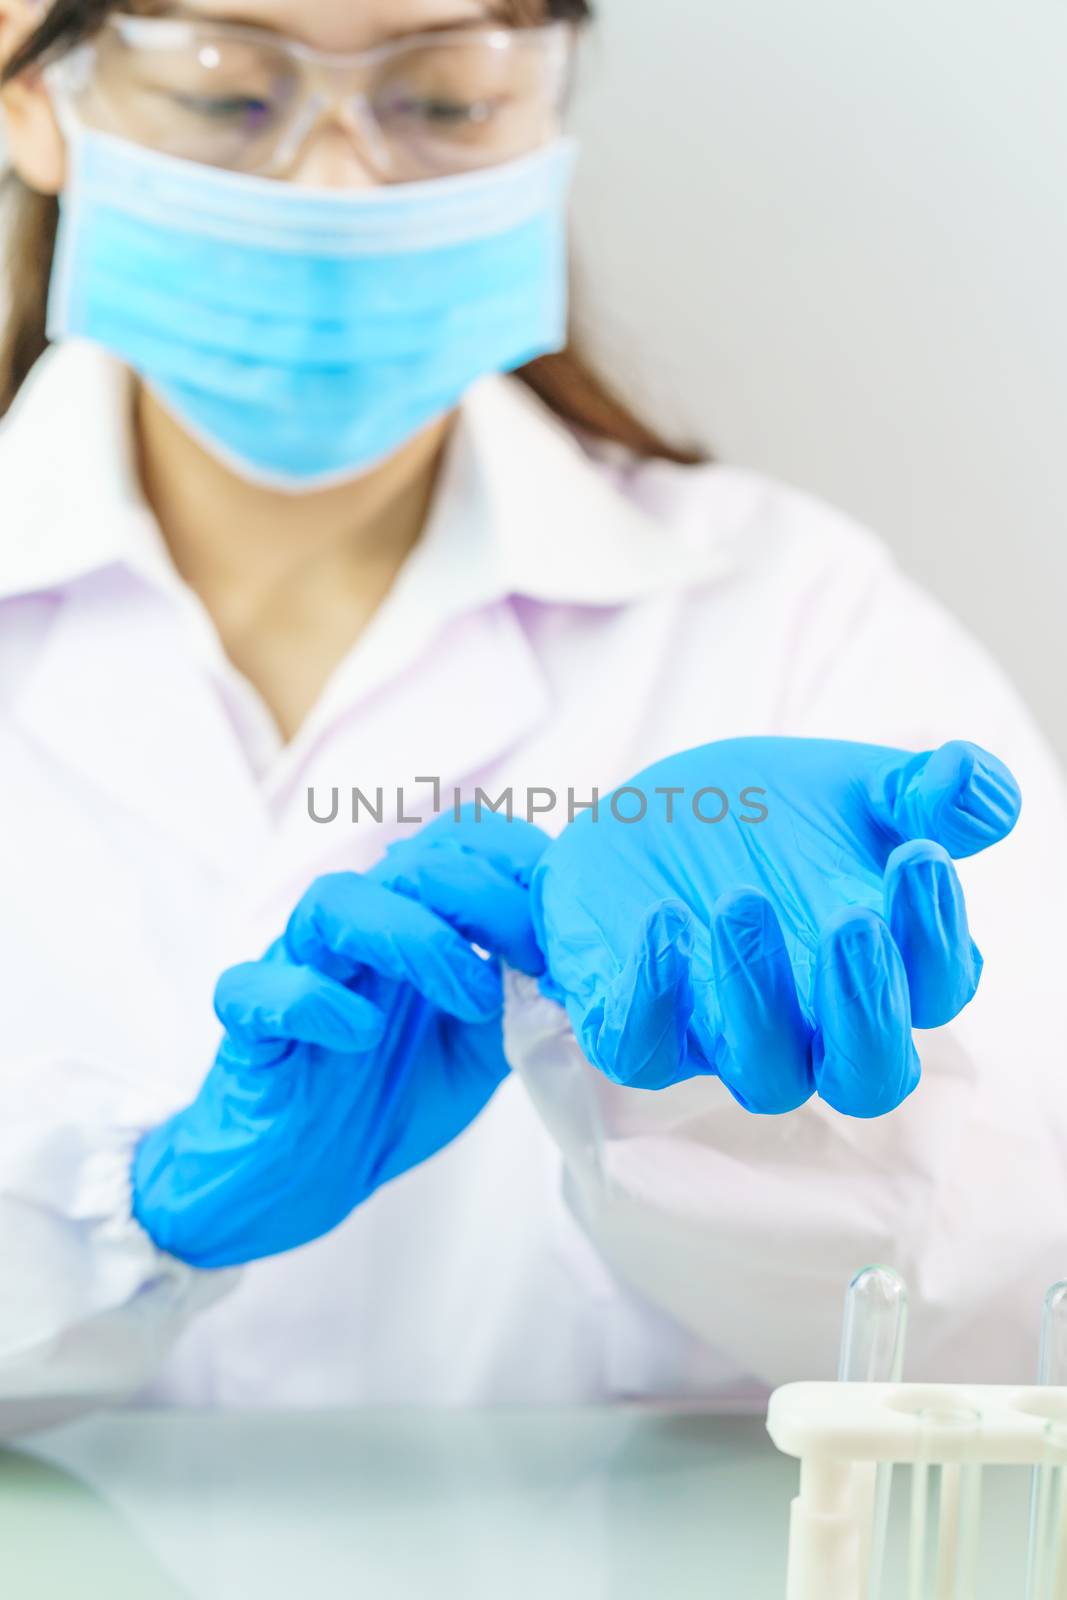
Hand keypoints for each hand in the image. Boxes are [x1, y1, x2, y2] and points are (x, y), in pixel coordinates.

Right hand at [132, 812, 548, 1267]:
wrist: (305, 1178)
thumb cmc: (392, 1094)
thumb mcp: (482, 1048)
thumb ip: (522, 1001)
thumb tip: (583, 969)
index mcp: (412, 920)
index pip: (459, 843)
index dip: (517, 864)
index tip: (564, 925)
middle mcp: (354, 929)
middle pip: (409, 863)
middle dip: (483, 897)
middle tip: (530, 958)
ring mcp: (295, 968)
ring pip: (333, 901)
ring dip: (411, 936)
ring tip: (467, 997)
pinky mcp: (248, 1025)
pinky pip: (257, 986)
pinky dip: (315, 1000)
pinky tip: (361, 1035)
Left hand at [530, 738, 1020, 1116]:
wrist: (652, 816)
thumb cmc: (775, 816)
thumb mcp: (853, 787)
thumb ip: (922, 791)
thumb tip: (976, 782)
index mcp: (883, 969)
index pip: (936, 990)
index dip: (935, 935)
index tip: (915, 852)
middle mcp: (813, 1023)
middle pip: (867, 1076)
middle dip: (867, 1006)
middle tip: (853, 922)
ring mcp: (723, 1034)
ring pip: (765, 1075)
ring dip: (759, 994)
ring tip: (743, 901)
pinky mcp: (635, 1022)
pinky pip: (644, 1052)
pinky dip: (654, 999)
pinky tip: (663, 921)